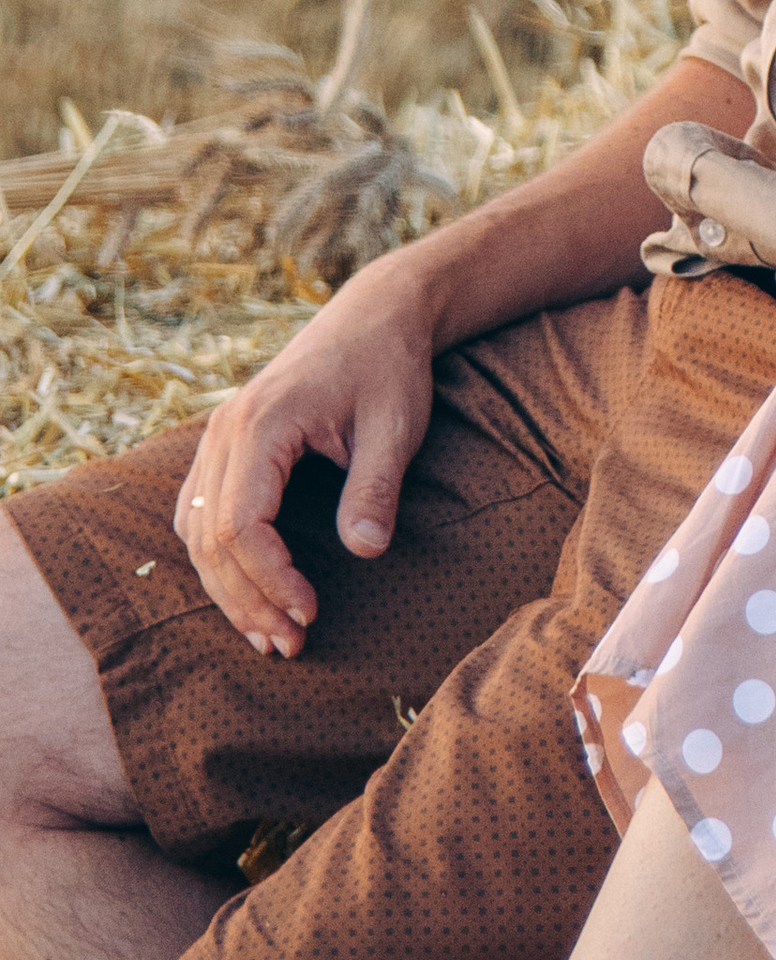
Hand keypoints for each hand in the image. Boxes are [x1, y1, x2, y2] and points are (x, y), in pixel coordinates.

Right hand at [173, 255, 438, 652]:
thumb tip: (364, 552)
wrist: (377, 314)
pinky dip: (216, 559)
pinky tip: (246, 591)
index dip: (269, 581)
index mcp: (262, 421)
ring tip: (269, 635)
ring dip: (227, 590)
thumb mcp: (396, 425)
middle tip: (290, 646)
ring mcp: (217, 434)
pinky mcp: (224, 443)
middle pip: (210, 538)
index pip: (240, 525)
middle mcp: (224, 429)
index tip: (309, 615)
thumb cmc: (389, 366)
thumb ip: (375, 486)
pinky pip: (197, 513)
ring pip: (195, 532)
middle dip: (247, 600)